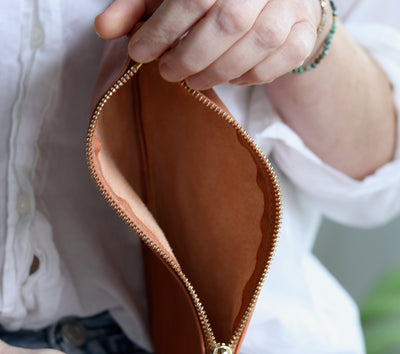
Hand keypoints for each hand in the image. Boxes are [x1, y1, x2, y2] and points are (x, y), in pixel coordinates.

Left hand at [95, 0, 325, 88]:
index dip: (162, 29)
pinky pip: (281, 60)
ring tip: (193, 80)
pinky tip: (231, 79)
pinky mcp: (305, 32)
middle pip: (228, 21)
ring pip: (258, 43)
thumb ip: (139, 7)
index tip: (140, 53)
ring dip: (218, 71)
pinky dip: (253, 75)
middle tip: (168, 73)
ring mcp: (292, 5)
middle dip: (191, 56)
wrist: (270, 0)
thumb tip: (103, 28)